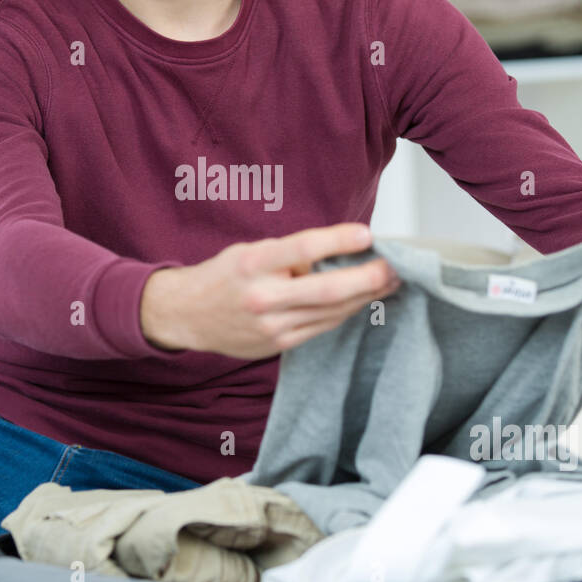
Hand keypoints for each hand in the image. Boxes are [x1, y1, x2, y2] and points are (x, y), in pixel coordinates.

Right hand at [140, 222, 400, 358]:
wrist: (188, 317)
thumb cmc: (223, 277)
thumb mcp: (249, 251)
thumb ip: (289, 254)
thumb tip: (337, 253)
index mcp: (252, 265)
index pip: (302, 250)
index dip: (338, 241)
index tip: (366, 235)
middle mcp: (262, 298)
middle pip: (326, 290)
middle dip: (366, 278)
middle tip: (392, 267)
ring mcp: (271, 326)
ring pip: (331, 312)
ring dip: (364, 297)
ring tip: (388, 282)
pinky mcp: (279, 345)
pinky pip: (321, 327)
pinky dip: (345, 313)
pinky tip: (360, 300)